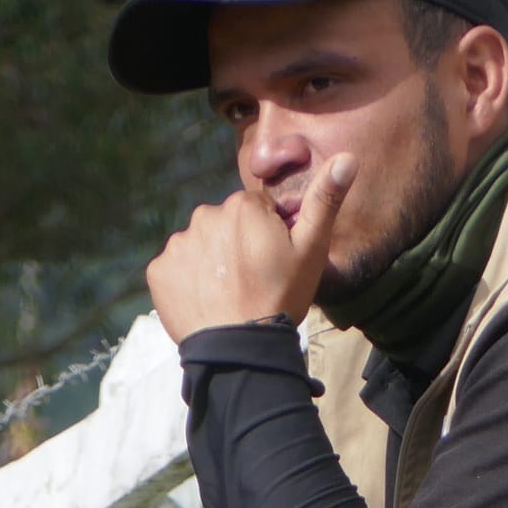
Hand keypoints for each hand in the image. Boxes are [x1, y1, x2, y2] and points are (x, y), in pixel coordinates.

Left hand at [147, 152, 354, 340]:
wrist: (241, 350)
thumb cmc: (280, 299)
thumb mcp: (311, 251)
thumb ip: (325, 201)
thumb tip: (348, 157)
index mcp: (242, 206)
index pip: (254, 211)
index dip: (266, 237)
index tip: (271, 264)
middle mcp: (205, 215)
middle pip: (224, 225)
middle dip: (236, 246)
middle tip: (250, 283)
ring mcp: (179, 244)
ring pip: (199, 246)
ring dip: (211, 264)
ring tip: (228, 295)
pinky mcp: (159, 270)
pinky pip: (175, 269)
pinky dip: (187, 282)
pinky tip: (205, 302)